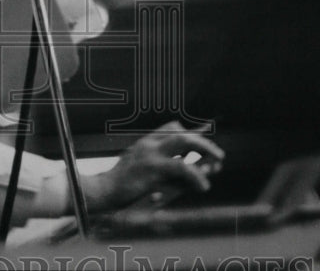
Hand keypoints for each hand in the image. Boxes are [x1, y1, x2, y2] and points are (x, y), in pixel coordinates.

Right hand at [81, 122, 223, 211]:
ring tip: (218, 163)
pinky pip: (181, 167)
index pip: (173, 128)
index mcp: (146, 141)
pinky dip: (196, 175)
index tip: (206, 140)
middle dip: (203, 141)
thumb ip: (162, 166)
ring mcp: (151, 154)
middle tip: (218, 154)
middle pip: (183, 132)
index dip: (192, 133)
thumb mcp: (141, 170)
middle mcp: (149, 143)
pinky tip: (204, 186)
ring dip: (205, 150)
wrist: (102, 191)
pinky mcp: (153, 169)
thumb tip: (186, 168)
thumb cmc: (121, 183)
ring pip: (185, 143)